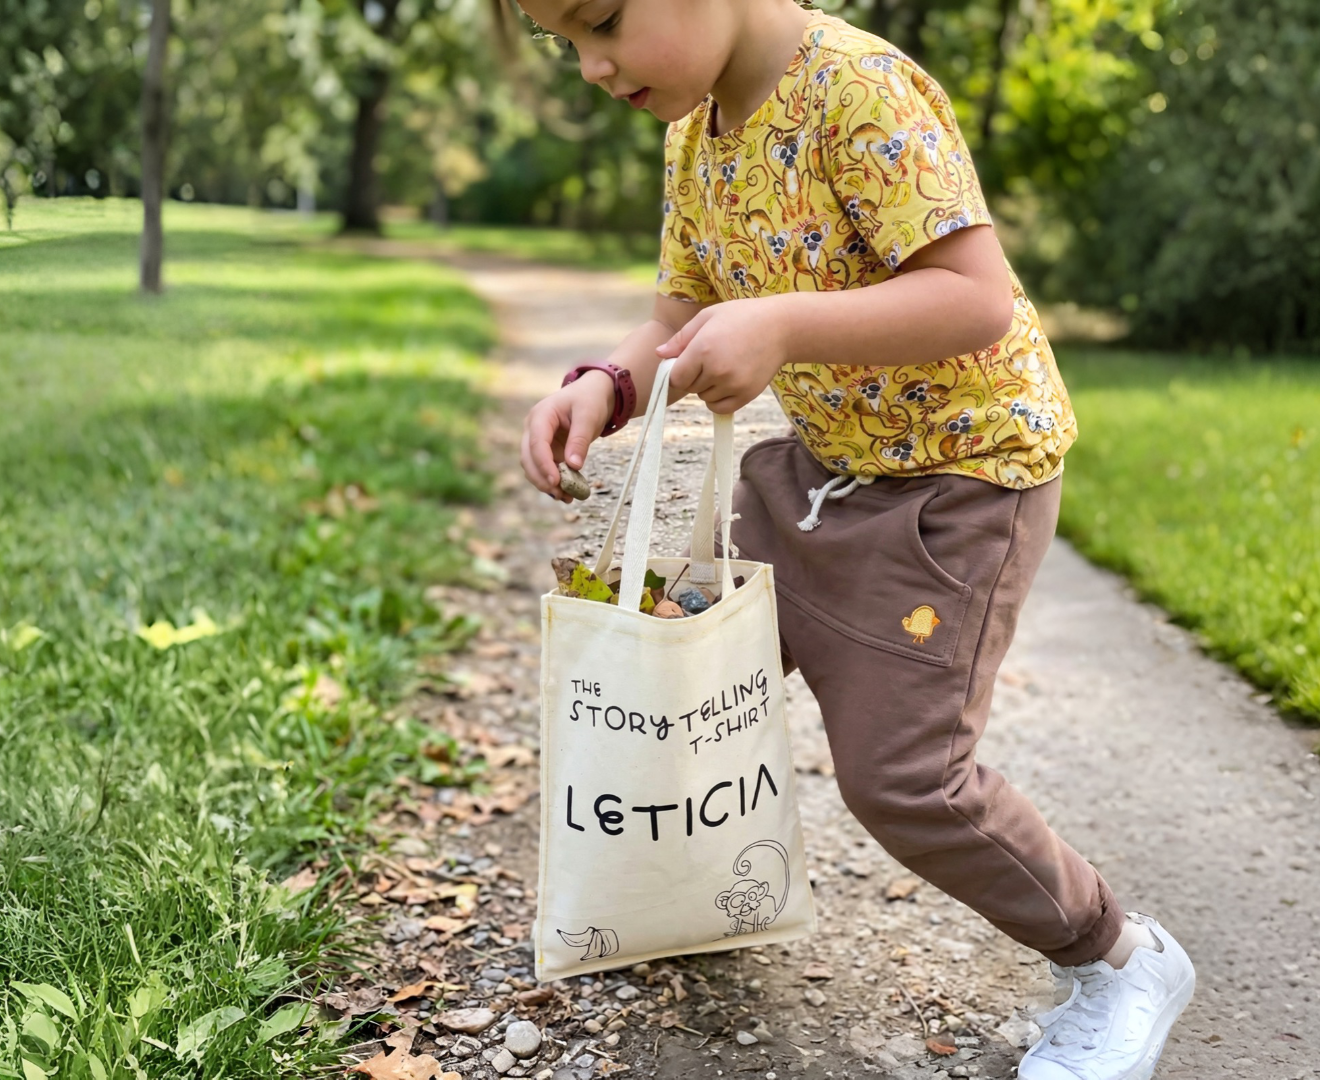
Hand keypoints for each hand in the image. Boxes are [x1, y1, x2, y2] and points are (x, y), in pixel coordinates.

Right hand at [520, 371, 613, 501]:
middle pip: (528, 457)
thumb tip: (574, 466)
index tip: (556, 481)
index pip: (537, 443)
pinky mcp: (547, 450)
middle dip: (541, 478)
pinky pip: (545, 469)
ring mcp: (538, 440)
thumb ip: (580, 440)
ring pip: (533, 466)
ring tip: (566, 497)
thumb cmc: (589, 400)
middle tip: (560, 493)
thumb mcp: (588, 416)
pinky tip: (567, 493)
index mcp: (541, 415)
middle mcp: (534, 428)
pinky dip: (553, 482)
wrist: (592, 394)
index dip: (544, 464)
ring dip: (546, 483)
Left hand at [655, 298, 786, 412]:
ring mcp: (733, 384)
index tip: (686, 362)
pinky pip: (720, 408)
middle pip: (690, 388)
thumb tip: (659, 354)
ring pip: (705, 398)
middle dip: (694, 376)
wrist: (781, 327)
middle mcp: (717, 370)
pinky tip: (727, 382)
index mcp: (703, 349)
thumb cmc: (741, 317)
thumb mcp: (708, 317)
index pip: (676, 378)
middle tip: (711, 358)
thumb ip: (681, 338)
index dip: (678, 371)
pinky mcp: (746, 395)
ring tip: (723, 366)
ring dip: (708, 387)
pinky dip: (719, 399)